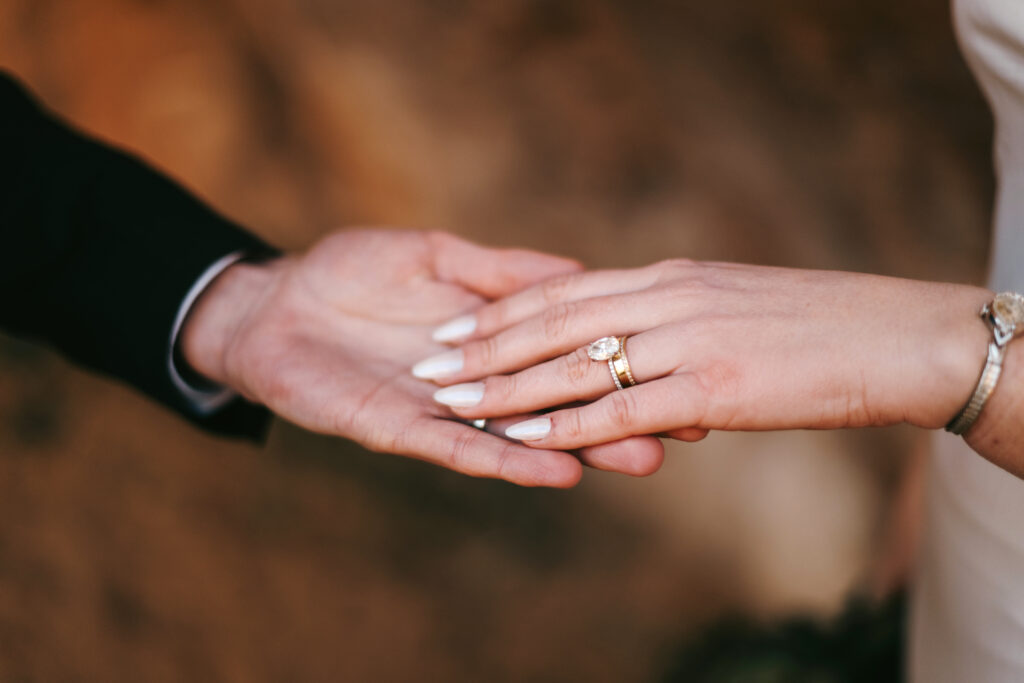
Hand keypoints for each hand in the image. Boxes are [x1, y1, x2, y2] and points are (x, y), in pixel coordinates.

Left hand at [180, 229, 663, 486]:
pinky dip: (504, 458)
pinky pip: (459, 448)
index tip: (677, 366)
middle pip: (554, 403)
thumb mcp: (435, 253)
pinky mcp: (400, 429)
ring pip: (519, 435)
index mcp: (488, 334)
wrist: (275, 305)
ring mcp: (442, 410)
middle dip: (616, 419)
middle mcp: (476, 381)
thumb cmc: (350, 272)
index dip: (615, 360)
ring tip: (638, 458)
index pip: (562, 351)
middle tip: (681, 434)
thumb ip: (499, 270)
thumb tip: (577, 268)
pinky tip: (553, 469)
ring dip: (577, 448)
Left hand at [419, 259, 992, 448]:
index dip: (504, 309)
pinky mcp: (712, 388)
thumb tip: (642, 342)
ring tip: (451, 401)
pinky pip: (622, 407)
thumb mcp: (734, 308)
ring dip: (508, 387)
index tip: (457, 324)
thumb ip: (679, 321)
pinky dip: (567, 425)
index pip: (567, 289)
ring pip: (575, 363)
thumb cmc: (818, 326)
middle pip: (553, 319)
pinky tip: (524, 438)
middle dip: (485, 345)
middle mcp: (667, 300)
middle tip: (428, 362)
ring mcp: (687, 342)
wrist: (895, 336)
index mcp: (670, 279)